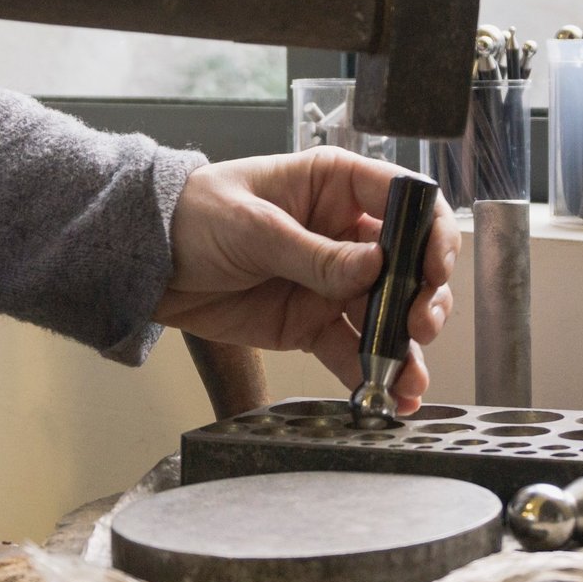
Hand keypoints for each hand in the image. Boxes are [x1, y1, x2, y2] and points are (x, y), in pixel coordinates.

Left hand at [154, 149, 459, 411]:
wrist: (149, 263)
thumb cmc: (195, 216)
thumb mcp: (253, 228)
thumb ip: (315, 254)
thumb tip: (375, 267)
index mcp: (336, 186)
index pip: (406, 201)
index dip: (430, 233)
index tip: (433, 268)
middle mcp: (345, 234)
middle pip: (409, 266)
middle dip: (424, 298)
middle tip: (417, 325)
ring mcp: (332, 282)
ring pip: (388, 315)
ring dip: (405, 345)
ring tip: (408, 374)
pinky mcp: (313, 324)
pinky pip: (353, 350)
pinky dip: (374, 374)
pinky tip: (392, 395)